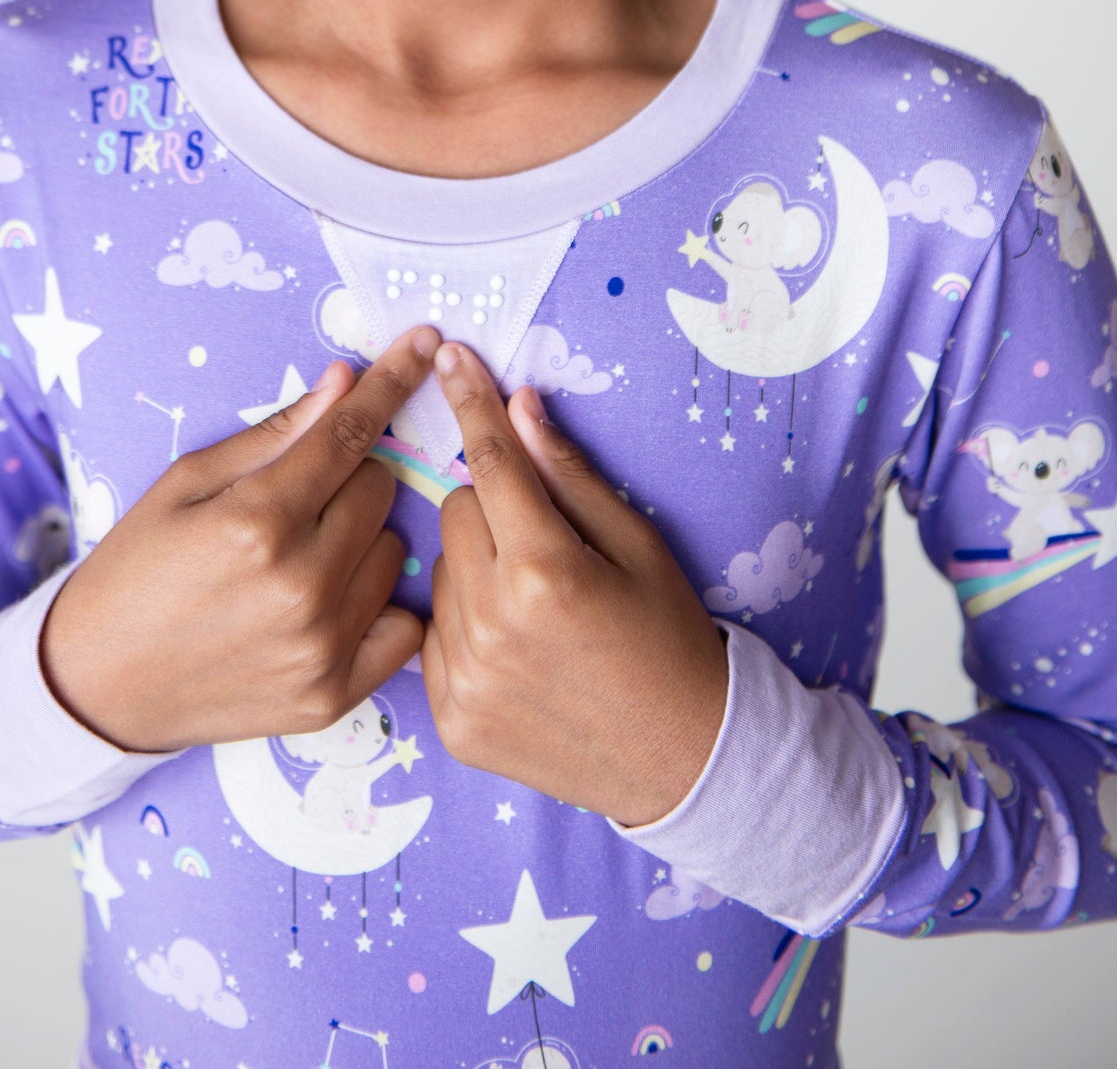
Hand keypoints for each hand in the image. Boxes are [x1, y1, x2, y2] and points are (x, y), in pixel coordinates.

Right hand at [38, 326, 438, 751]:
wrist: (98, 685)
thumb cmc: (136, 569)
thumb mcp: (185, 483)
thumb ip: (274, 434)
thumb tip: (344, 382)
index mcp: (256, 520)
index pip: (350, 432)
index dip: (391, 381)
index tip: (425, 343)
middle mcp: (299, 584)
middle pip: (380, 488)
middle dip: (349, 478)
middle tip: (296, 500)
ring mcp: (321, 646)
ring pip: (393, 552)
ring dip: (360, 542)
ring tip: (299, 559)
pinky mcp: (334, 694)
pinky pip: (403, 625)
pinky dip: (378, 607)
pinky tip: (329, 605)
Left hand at [421, 341, 727, 827]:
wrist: (683, 760)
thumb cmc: (669, 637)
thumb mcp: (638, 544)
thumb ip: (569, 475)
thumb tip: (521, 406)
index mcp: (545, 572)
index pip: (492, 462)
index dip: (472, 403)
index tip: (449, 355)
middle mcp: (493, 625)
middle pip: (455, 512)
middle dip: (492, 511)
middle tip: (542, 544)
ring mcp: (466, 680)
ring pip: (439, 572)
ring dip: (475, 571)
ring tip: (534, 607)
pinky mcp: (451, 719)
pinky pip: (433, 635)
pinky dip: (465, 629)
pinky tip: (516, 650)